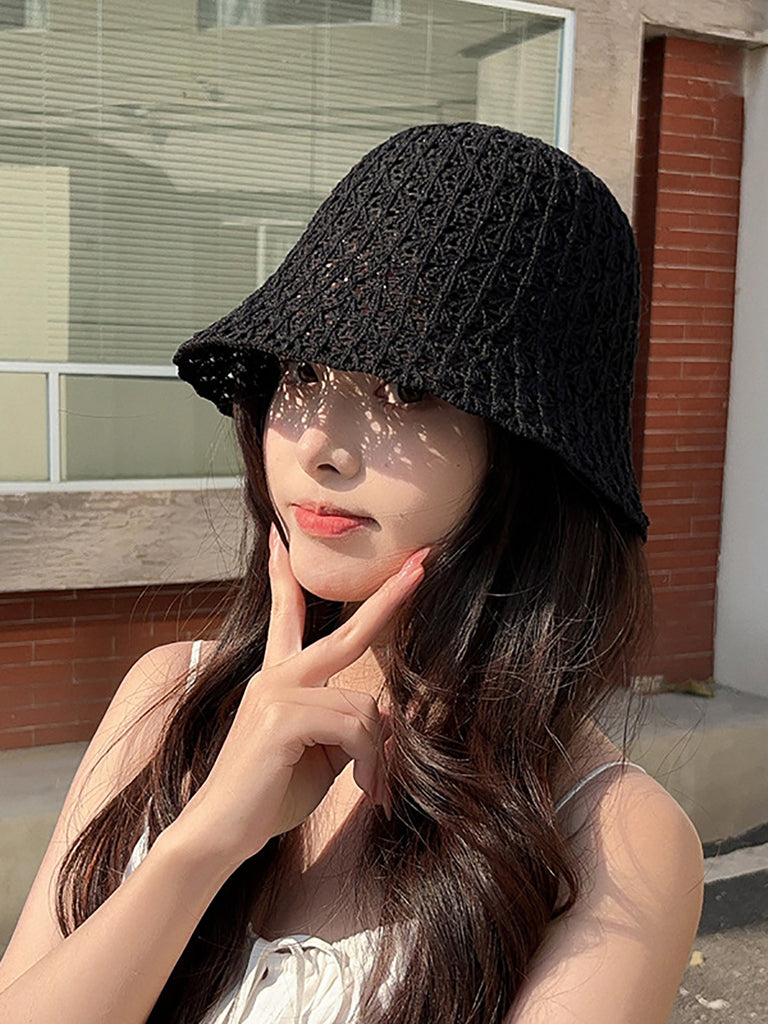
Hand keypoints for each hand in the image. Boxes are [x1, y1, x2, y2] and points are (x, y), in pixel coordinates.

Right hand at [174, 526, 428, 869]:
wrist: (221, 832)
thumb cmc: (268, 793)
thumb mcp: (320, 753)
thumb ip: (347, 726)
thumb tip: (387, 717)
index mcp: (280, 678)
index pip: (287, 615)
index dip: (286, 576)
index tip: (280, 539)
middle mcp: (276, 676)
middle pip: (345, 630)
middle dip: (389, 596)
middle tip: (423, 561)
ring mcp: (277, 692)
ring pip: (363, 707)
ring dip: (376, 755)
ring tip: (371, 788)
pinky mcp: (282, 718)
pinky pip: (354, 727)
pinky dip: (368, 762)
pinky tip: (361, 787)